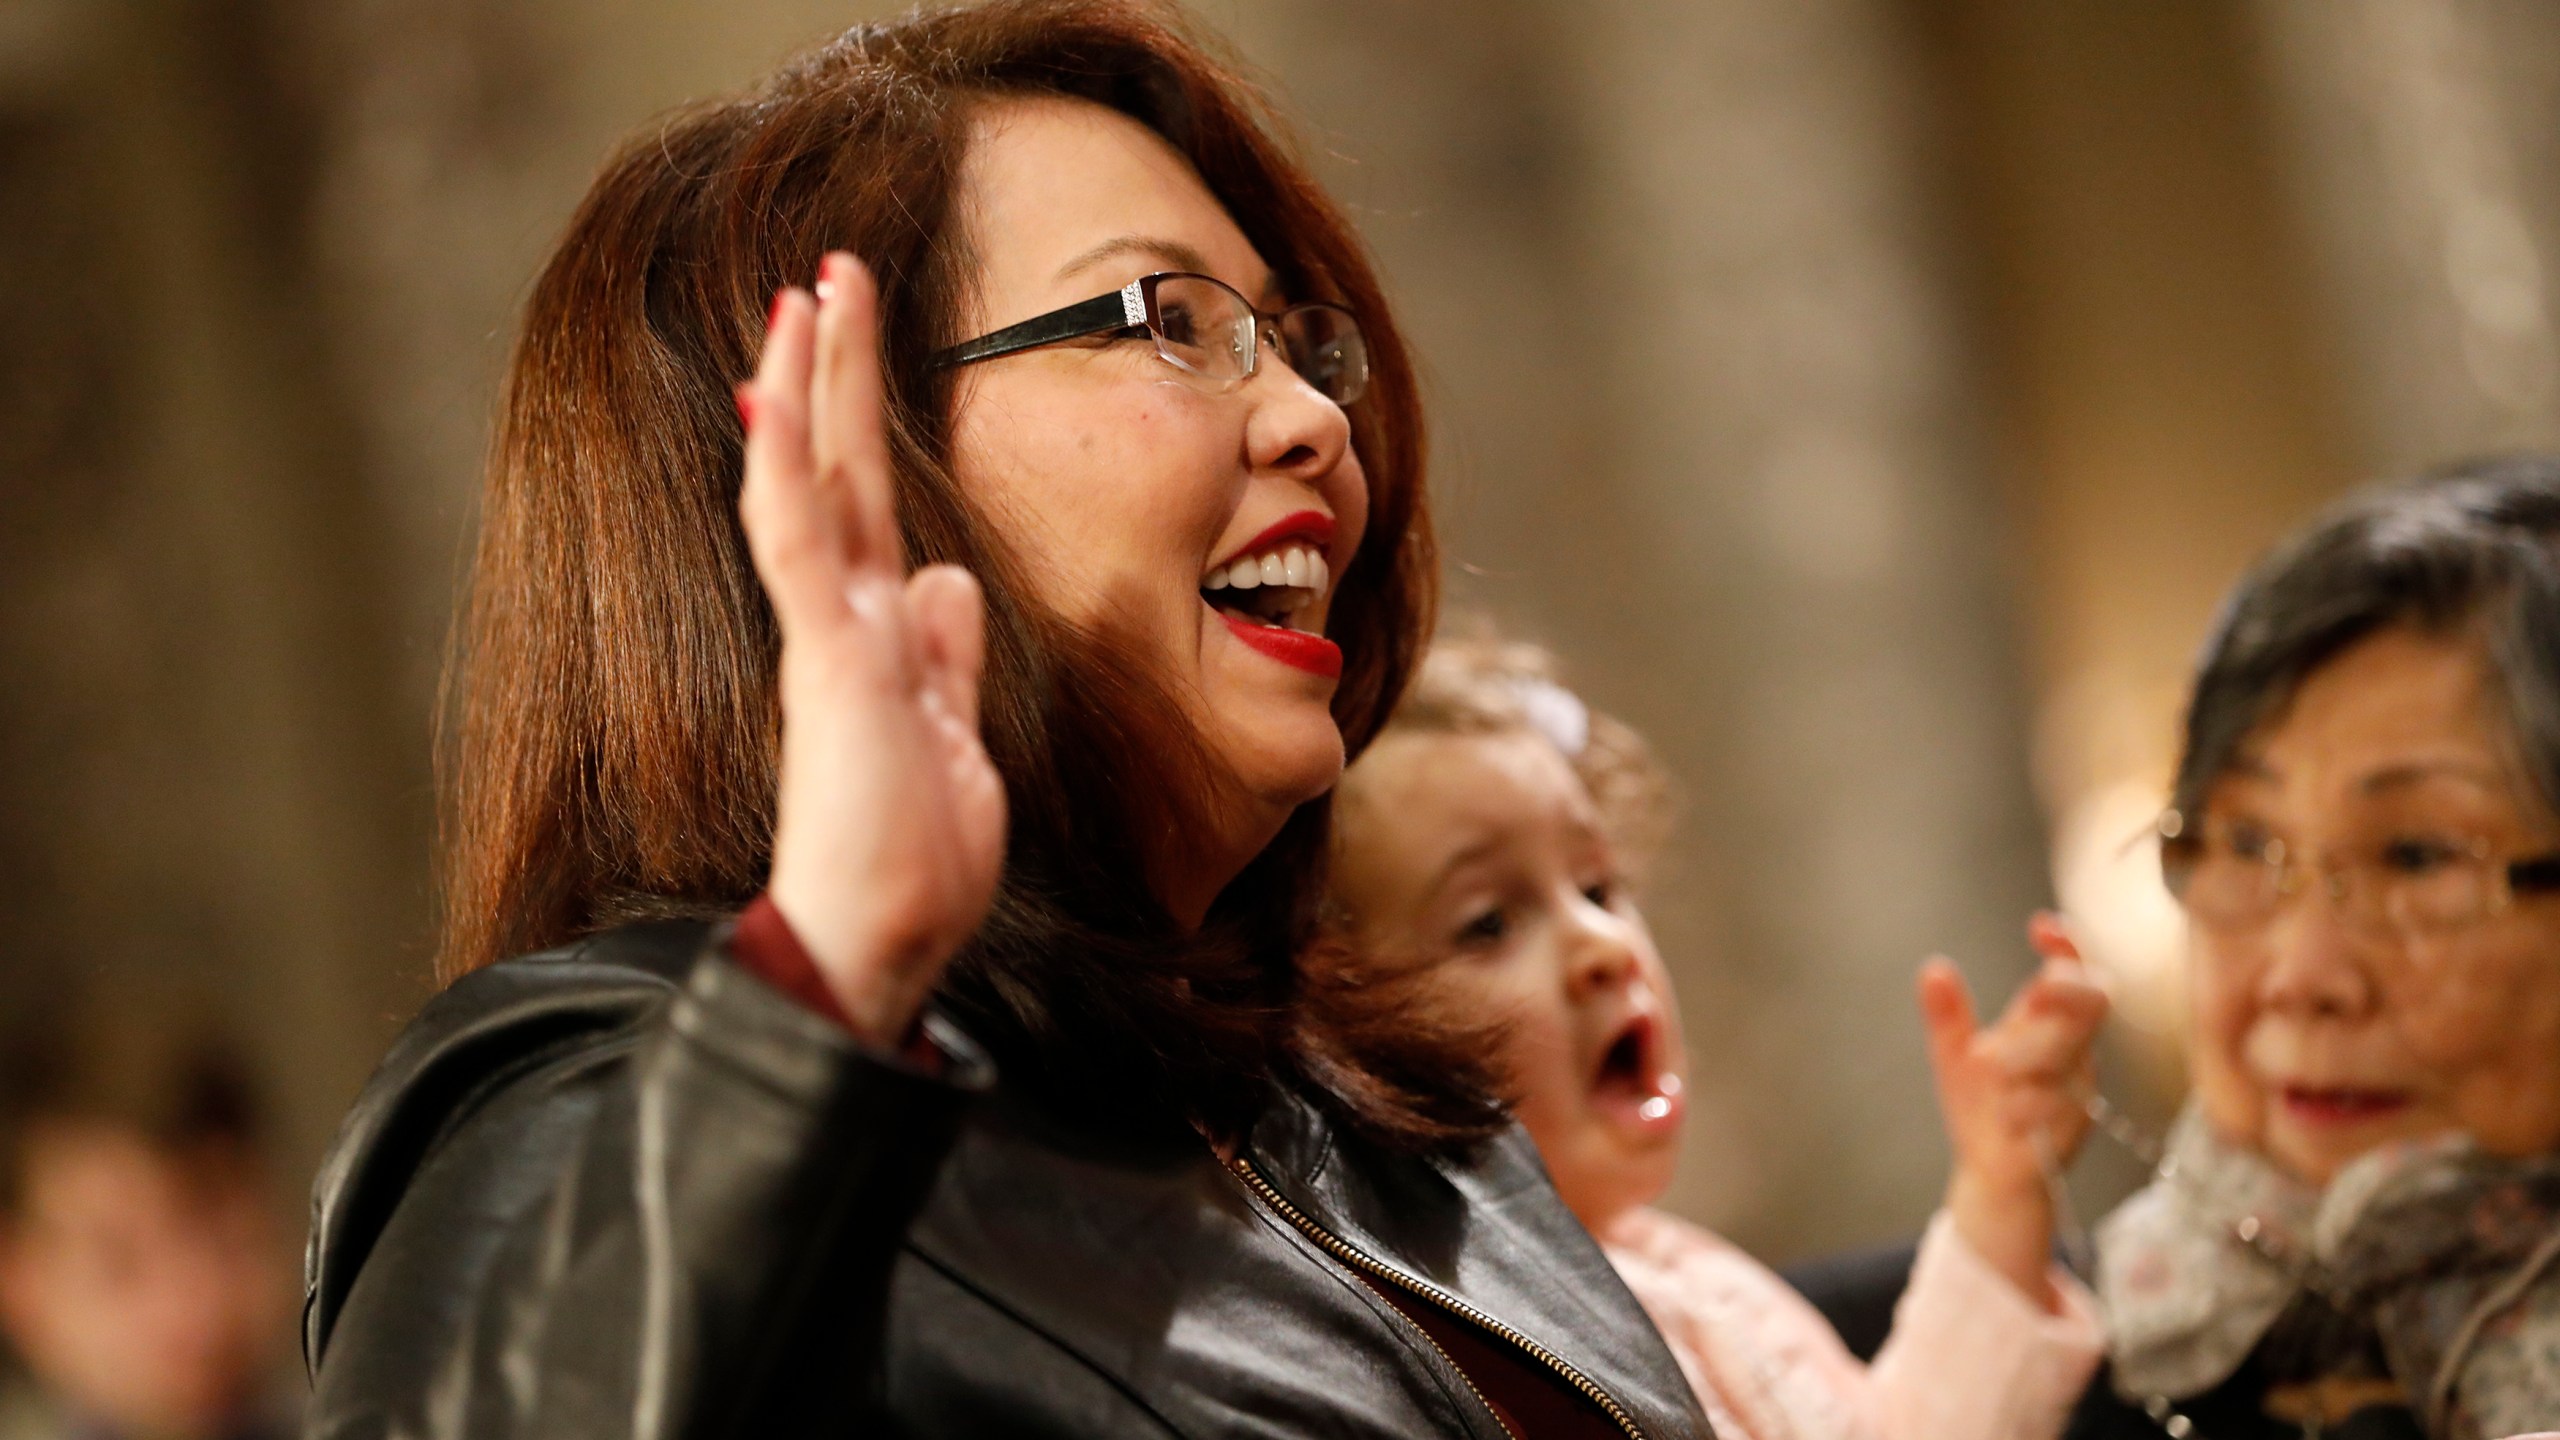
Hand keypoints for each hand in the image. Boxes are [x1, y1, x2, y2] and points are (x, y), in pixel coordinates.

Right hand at [737, 253, 1006, 1047]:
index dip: (859, 418)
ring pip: (805, 489)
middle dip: (833, 370)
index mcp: (877, 638)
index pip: (866, 503)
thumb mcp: (955, 739)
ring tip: (801, 296)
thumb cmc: (911, 861)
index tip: (855, 334)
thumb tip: (951, 578)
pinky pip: (797, 555)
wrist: (878, 945)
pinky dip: (783, 476)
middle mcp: (844, 624)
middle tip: (830, 271)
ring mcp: (829, 641)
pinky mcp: (827, 670)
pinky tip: (773, 402)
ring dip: (803, 390)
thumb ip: (945, 655)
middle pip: (835, 472)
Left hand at [1917, 912, 2108, 1307]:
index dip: (2067, 946)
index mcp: (2042, 1025)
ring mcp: (2077, 1089)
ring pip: (2072, 1058)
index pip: (2072, 973)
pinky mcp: (2074, 1128)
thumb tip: (1934, 968)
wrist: (1993, 1172)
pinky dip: (2028, 1106)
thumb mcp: (1954, 1056)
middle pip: (2090, 1006)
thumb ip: (1948, 1015)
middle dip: (2065, 997)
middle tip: (2036, 994)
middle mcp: (2069, 1051)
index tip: (2040, 927)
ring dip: (2033, 1056)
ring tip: (1996, 1070)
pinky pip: (2059, 1108)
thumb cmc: (1981, 1107)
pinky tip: (2006, 1114)